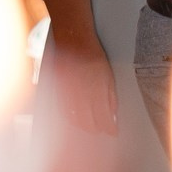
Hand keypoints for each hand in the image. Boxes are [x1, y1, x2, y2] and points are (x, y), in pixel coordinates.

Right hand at [49, 20, 118, 134]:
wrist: (72, 38)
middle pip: (88, 123)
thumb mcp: (108, 74)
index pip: (103, 118)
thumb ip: (111, 97)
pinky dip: (73, 119)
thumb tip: (113, 117)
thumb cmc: (93, 54)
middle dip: (96, 129)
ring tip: (92, 126)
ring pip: (75, 120)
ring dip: (84, 126)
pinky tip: (79, 118)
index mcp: (97, 88)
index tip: (113, 132)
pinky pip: (65, 112)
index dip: (109, 129)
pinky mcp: (58, 91)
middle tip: (102, 130)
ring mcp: (68, 93)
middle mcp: (81, 92)